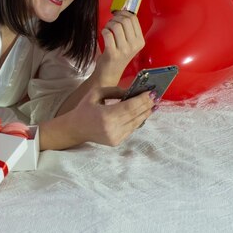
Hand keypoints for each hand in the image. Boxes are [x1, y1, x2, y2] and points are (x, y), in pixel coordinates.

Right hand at [40, 86, 154, 149]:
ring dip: (146, 113)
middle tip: (156, 96)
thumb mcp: (96, 94)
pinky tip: (144, 113)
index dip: (142, 100)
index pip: (129, 107)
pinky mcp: (117, 141)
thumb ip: (114, 91)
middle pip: (135, 115)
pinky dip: (138, 120)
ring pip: (136, 123)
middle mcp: (112, 128)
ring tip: (154, 104)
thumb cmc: (85, 109)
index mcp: (105, 115)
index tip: (152, 92)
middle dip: (147, 105)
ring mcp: (115, 137)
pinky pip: (131, 129)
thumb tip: (131, 91)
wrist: (76, 129)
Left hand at [97, 10, 144, 84]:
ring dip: (108, 24)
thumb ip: (127, 29)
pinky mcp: (113, 53)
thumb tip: (122, 11)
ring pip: (116, 26)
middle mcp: (134, 45)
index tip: (117, 14)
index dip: (123, 13)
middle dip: (115, 18)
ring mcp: (124, 50)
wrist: (109, 73)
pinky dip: (103, 31)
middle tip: (110, 23)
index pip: (134, 19)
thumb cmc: (117, 55)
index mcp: (140, 41)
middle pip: (125, 20)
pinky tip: (103, 35)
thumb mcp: (128, 43)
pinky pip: (107, 34)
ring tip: (107, 29)